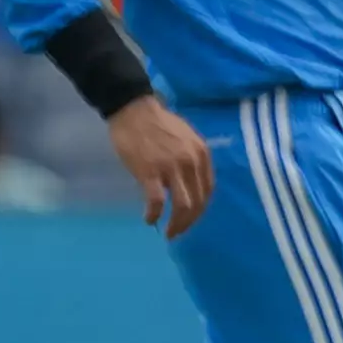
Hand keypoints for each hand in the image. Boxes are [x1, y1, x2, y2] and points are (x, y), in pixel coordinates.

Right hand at [106, 96, 211, 237]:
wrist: (133, 110)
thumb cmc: (158, 124)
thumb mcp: (186, 138)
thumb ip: (192, 159)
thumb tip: (191, 181)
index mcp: (202, 154)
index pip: (208, 190)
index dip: (201, 208)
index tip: (192, 217)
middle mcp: (192, 163)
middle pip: (198, 201)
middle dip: (190, 221)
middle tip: (179, 231)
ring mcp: (171, 168)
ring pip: (183, 205)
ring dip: (177, 224)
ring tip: (169, 233)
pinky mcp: (150, 172)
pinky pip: (157, 201)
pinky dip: (154, 214)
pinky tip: (150, 220)